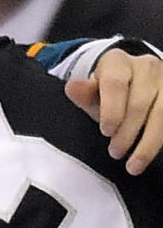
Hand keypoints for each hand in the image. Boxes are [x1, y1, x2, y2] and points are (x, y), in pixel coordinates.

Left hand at [64, 47, 162, 174]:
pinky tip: (148, 155)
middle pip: (139, 102)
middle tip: (114, 152)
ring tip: (133, 165)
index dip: (111, 110)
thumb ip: (83, 94)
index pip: (115, 83)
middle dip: (126, 132)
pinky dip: (160, 140)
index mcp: (117, 62)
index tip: (106, 132)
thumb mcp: (92, 94)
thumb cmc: (109, 94)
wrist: (133, 83)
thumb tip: (73, 87)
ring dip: (147, 143)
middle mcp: (145, 65)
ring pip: (162, 113)